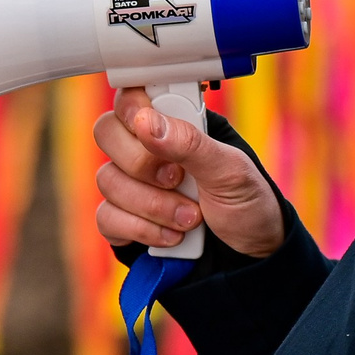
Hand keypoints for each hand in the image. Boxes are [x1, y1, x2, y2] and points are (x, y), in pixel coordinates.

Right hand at [94, 88, 283, 258]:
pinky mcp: (123, 221)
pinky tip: (171, 236)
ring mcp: (131, 185)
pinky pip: (107, 218)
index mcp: (173, 124)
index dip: (131, 108)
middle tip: (178, 179)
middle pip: (106, 134)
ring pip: (107, 180)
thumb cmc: (245, 203)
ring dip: (153, 206)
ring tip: (192, 218)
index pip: (130, 96)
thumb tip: (146, 122)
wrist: (248, 258)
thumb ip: (190, 143)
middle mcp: (146, 149)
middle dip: (143, 165)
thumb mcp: (231, 170)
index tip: (147, 127)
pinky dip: (142, 230)